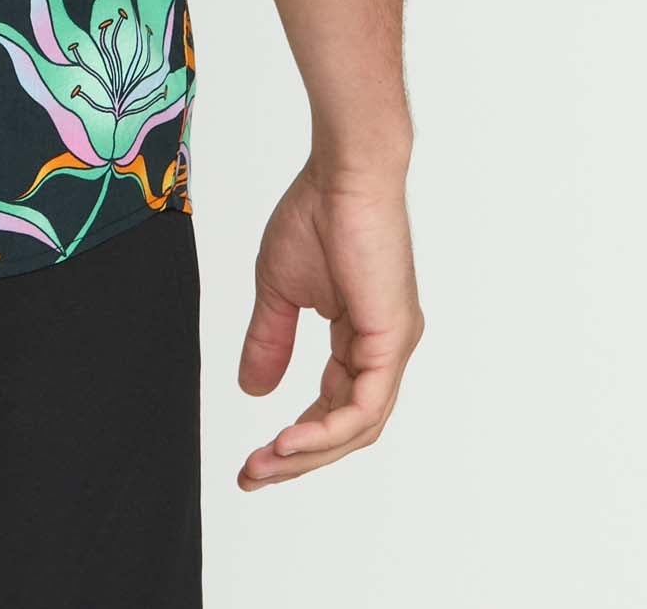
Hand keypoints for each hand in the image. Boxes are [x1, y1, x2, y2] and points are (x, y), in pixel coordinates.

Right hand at [236, 153, 421, 489]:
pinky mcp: (393, 339)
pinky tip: (293, 439)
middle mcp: (383, 349)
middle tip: (253, 475)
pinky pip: (365, 406)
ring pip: (357, 426)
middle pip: (347, 428)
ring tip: (267, 463)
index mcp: (362, 337)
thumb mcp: (279, 288)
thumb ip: (270, 339)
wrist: (343, 171)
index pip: (333, 405)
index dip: (295, 436)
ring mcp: (393, 346)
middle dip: (298, 458)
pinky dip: (329, 430)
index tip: (254, 457)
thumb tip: (253, 390)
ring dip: (309, 452)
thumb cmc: (316, 212)